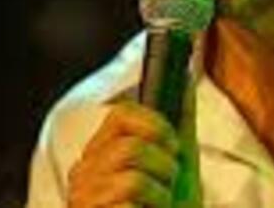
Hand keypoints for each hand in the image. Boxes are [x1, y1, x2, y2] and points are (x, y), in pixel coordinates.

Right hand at [67, 81, 201, 206]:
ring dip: (161, 196)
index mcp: (99, 153)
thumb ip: (179, 123)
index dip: (154, 124)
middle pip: (130, 147)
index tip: (173, 145)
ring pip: (133, 179)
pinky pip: (130, 206)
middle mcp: (84, 175)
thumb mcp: (178, 166)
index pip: (120, 115)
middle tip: (167, 187)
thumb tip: (189, 78)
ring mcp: (84, 202)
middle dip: (164, 169)